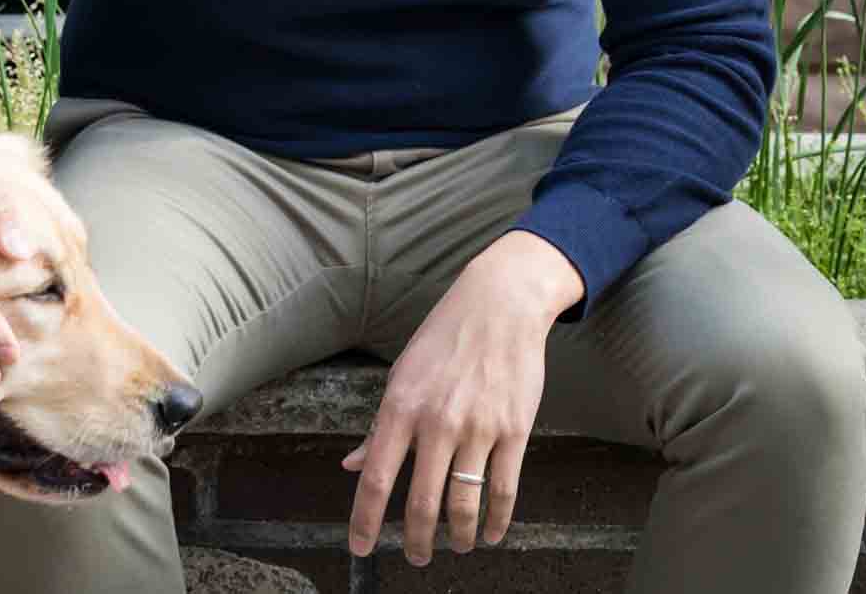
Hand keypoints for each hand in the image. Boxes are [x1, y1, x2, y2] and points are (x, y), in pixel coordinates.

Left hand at [343, 230, 584, 565]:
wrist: (499, 307)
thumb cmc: (442, 340)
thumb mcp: (400, 375)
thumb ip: (378, 426)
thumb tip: (351, 464)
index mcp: (400, 407)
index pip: (375, 477)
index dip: (364, 520)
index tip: (359, 548)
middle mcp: (437, 422)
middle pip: (421, 502)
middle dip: (416, 541)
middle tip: (414, 558)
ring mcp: (478, 427)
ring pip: (465, 502)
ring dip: (459, 536)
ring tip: (456, 547)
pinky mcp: (515, 430)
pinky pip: (505, 489)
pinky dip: (498, 520)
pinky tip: (492, 533)